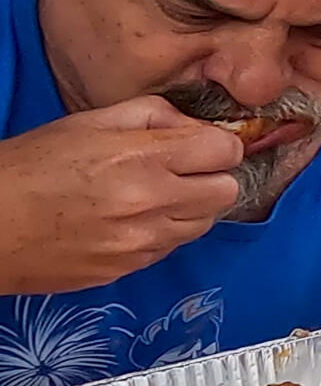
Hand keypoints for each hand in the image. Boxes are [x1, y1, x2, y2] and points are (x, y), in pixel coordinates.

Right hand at [0, 97, 242, 294]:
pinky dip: (162, 233)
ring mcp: (140, 243)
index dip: (218, 144)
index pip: (225, 150)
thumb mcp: (90, 121)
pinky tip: (129, 220)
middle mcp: (149, 204)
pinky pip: (170, 249)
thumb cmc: (28, 168)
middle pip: (226, 192)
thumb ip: (154, 115)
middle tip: (183, 171)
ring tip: (152, 196)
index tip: (204, 145)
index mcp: (141, 159)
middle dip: (212, 177)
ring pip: (203, 224)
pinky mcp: (127, 270)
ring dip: (190, 208)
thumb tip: (196, 125)